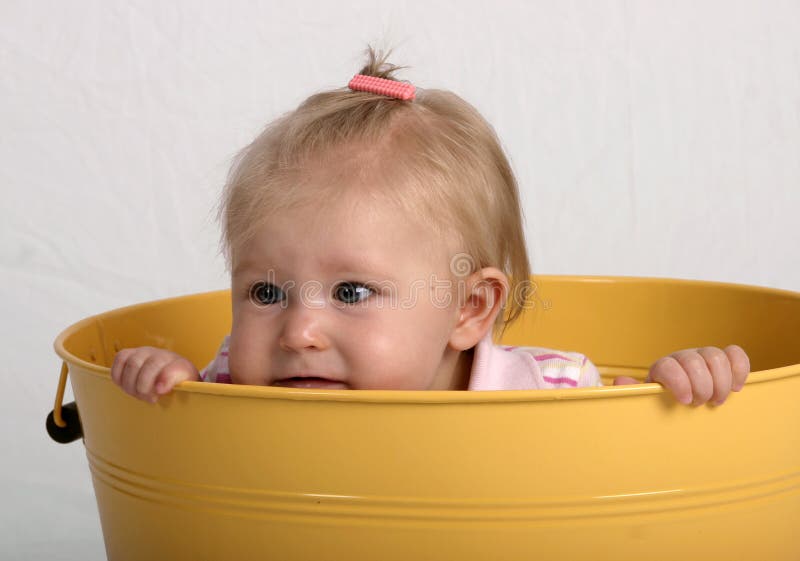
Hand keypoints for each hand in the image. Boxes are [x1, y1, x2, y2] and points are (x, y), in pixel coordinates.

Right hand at [111, 347, 199, 402]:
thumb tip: (160, 389)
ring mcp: (145, 352)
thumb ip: (177, 387)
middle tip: (149, 398)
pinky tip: (125, 385)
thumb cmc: (177, 382)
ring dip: (130, 384)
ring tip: (137, 394)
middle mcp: (160, 354)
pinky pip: (119, 360)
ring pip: (132, 363)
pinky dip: (118, 375)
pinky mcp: (131, 354)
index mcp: (178, 364)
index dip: (164, 381)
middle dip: (143, 387)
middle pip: (148, 367)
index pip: (171, 369)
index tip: (160, 392)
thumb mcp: (184, 387)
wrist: (172, 372)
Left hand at [613, 345, 749, 405]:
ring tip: (717, 401)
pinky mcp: (725, 361)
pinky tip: (736, 388)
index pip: (668, 365)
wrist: (681, 403)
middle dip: (702, 385)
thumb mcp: (648, 401)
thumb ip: (635, 392)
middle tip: (702, 404)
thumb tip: (620, 382)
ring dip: (721, 381)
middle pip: (694, 360)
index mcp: (663, 368)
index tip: (685, 401)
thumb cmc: (664, 404)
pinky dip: (739, 369)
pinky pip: (735, 354)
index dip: (678, 382)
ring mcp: (704, 357)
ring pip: (716, 356)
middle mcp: (683, 358)